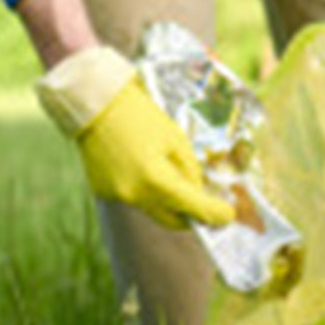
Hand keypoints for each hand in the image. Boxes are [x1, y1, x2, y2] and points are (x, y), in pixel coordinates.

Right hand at [80, 76, 235, 228]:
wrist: (96, 104)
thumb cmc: (139, 114)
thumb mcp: (175, 137)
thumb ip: (190, 169)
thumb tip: (197, 192)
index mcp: (156, 179)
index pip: (194, 208)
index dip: (215, 214)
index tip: (227, 216)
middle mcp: (135, 194)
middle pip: (172, 220)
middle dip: (191, 215)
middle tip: (204, 203)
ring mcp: (117, 196)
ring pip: (152, 209)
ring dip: (166, 200)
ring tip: (167, 172)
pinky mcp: (104, 191)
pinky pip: (133, 198)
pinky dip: (143, 189)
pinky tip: (140, 164)